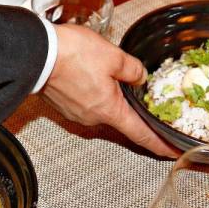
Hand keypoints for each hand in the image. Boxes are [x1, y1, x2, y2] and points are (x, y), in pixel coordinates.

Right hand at [41, 24, 179, 157]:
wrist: (36, 55)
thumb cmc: (72, 55)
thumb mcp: (113, 56)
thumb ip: (132, 70)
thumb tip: (139, 77)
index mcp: (110, 110)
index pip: (141, 134)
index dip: (160, 145)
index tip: (173, 152)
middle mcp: (93, 118)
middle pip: (120, 117)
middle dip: (129, 105)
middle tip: (134, 89)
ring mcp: (77, 114)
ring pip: (102, 107)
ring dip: (108, 95)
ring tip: (105, 73)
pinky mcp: (65, 107)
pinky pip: (86, 102)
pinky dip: (93, 92)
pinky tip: (90, 75)